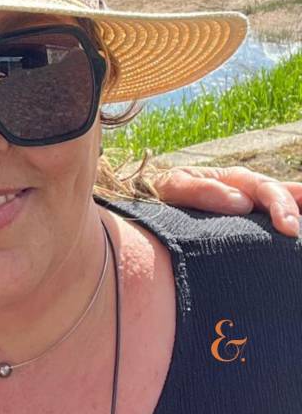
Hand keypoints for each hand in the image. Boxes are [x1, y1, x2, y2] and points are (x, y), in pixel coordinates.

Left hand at [153, 166, 301, 236]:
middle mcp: (246, 194)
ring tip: (299, 234)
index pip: (266, 188)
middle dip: (291, 214)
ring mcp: (246, 214)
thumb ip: (200, 189)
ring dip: (294, 218)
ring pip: (278, 214)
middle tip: (293, 234)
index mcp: (233, 180)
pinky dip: (278, 238)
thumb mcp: (172, 186)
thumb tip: (241, 201)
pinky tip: (289, 246)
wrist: (141, 212)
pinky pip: (263, 234)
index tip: (287, 227)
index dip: (280, 205)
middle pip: (279, 200)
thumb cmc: (158, 196)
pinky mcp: (241, 233)